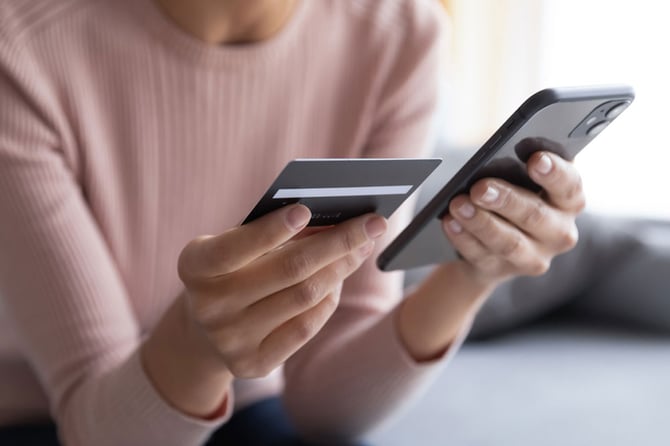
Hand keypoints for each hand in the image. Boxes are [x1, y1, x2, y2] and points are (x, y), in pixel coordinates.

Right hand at [177, 205, 386, 378]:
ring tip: (362, 247)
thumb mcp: (236, 245)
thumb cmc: (231, 269)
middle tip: (373, 223)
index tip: (306, 210)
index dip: (270, 230)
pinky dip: (329, 299)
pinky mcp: (252, 364)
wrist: (204, 329)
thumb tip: (334, 219)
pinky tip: (339, 279)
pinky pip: (306, 327)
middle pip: (288, 270)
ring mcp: (230, 340)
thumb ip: (271, 231)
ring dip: (341, 268)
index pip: (234, 247)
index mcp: (195, 266)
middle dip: (338, 242)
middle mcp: (208, 307)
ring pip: (305, 297)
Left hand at [441, 151, 584, 285]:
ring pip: (508, 242)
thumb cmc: (512, 194)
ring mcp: (533, 257)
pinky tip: (450, 222)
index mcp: (569, 201)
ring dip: (480, 222)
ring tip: (457, 204)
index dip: (554, 172)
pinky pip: (481, 255)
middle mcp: (559, 232)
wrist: (494, 240)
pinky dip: (463, 238)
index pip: (569, 185)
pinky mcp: (502, 271)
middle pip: (535, 215)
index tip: (535, 159)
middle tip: (479, 188)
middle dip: (505, 200)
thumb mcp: (522, 178)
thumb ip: (519, 165)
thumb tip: (497, 153)